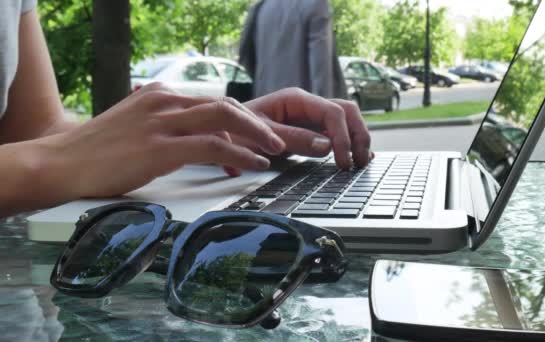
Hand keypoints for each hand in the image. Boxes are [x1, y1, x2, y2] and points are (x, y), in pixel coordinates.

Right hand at [36, 83, 285, 199]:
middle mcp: (164, 101)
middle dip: (257, 123)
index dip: (241, 119)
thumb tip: (197, 139)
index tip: (257, 135)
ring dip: (256, 136)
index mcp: (160, 95)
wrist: (61, 162)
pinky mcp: (159, 147)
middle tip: (277, 141)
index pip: (213, 101)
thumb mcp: (136, 126)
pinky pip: (213, 146)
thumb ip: (166, 126)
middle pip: (226, 105)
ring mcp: (162, 122)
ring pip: (225, 120)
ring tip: (273, 152)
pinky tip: (254, 163)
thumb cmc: (98, 151)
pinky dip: (240, 155)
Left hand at [244, 88, 372, 168]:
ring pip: (345, 121)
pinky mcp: (309, 131)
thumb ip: (292, 139)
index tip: (342, 161)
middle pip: (346, 111)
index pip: (332, 112)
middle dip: (357, 135)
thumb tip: (326, 146)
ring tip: (361, 163)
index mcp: (295, 99)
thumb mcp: (259, 136)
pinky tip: (355, 158)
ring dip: (357, 139)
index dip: (343, 136)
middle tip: (359, 162)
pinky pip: (336, 133)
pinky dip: (349, 144)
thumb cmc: (234, 130)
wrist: (220, 134)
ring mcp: (309, 117)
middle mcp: (306, 105)